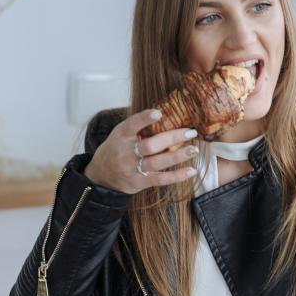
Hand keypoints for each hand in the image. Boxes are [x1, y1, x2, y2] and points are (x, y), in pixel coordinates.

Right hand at [83, 109, 200, 193]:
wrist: (101, 176)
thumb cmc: (116, 150)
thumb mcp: (120, 134)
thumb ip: (138, 127)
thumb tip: (167, 114)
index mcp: (121, 136)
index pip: (131, 125)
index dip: (144, 119)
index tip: (158, 113)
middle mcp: (126, 153)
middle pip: (150, 145)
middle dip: (172, 138)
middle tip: (190, 132)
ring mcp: (133, 169)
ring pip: (158, 162)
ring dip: (178, 156)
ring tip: (194, 150)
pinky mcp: (140, 182)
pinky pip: (161, 179)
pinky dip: (178, 176)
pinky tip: (191, 170)